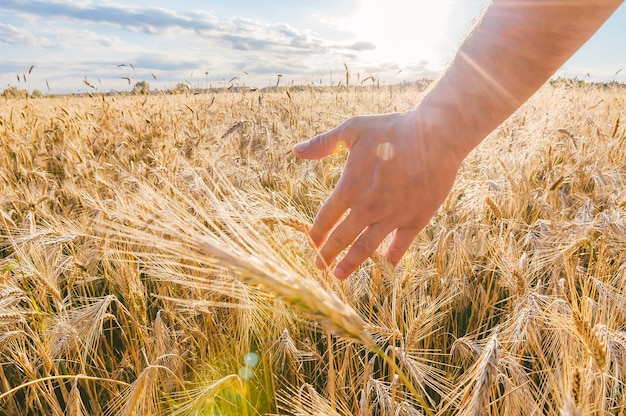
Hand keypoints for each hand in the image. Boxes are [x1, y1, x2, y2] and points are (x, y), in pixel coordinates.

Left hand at [293, 108, 462, 278]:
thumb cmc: (392, 129)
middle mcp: (368, 208)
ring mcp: (392, 217)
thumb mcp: (353, 129)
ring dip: (351, 264)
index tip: (311, 242)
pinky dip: (391, 258)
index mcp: (350, 188)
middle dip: (327, 254)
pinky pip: (400, 245)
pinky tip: (385, 265)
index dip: (316, 233)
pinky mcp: (415, 219)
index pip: (325, 218)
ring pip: (366, 248)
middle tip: (319, 265)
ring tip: (339, 276)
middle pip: (341, 238)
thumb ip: (324, 143)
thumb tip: (296, 150)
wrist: (435, 135)